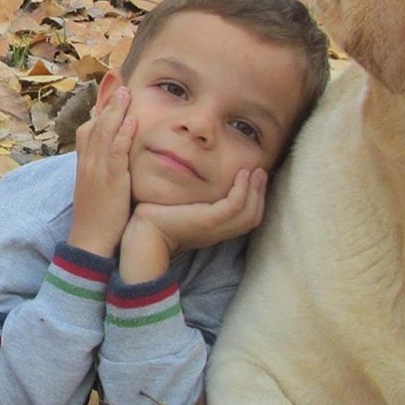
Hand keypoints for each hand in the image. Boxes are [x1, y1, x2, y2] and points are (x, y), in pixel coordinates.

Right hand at [68, 85, 135, 256]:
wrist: (90, 240)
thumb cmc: (99, 215)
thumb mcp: (99, 185)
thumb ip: (108, 167)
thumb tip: (120, 152)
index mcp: (85, 162)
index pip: (90, 127)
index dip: (101, 108)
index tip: (113, 89)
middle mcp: (87, 162)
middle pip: (95, 123)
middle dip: (108, 101)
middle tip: (120, 78)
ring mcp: (95, 170)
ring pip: (103, 133)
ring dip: (115, 110)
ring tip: (126, 91)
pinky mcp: (108, 181)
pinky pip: (115, 153)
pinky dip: (122, 135)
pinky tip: (132, 121)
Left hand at [125, 166, 266, 265]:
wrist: (143, 233)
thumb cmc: (156, 219)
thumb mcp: (181, 208)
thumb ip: (194, 200)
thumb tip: (198, 181)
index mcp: (215, 231)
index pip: (246, 219)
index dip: (255, 200)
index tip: (255, 180)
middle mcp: (218, 232)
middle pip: (253, 216)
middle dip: (260, 193)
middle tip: (261, 172)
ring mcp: (215, 228)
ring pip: (248, 211)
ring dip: (255, 190)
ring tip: (254, 171)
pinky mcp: (208, 221)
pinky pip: (234, 205)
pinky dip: (243, 189)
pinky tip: (241, 174)